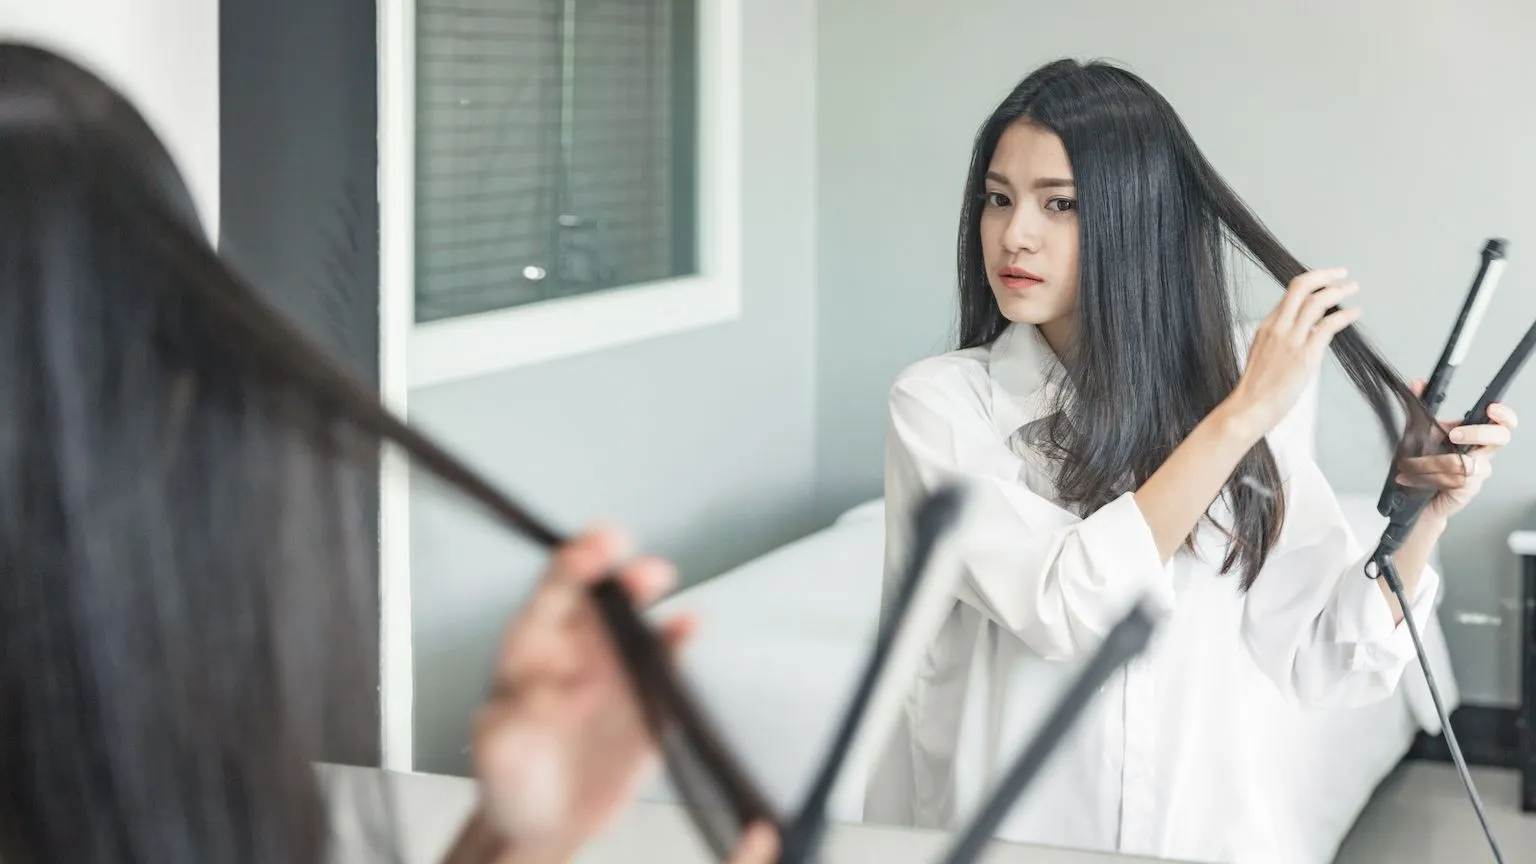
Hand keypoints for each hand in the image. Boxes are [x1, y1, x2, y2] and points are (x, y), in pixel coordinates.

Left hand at [470, 527, 711, 863]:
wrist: (545, 822)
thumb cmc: (511, 779)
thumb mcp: (496, 752)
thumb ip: (512, 720)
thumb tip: (547, 692)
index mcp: (531, 648)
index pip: (550, 595)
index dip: (570, 567)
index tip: (588, 550)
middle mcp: (576, 646)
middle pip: (598, 593)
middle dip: (616, 572)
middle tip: (635, 567)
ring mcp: (615, 667)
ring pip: (635, 616)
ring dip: (647, 591)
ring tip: (660, 576)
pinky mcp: (648, 696)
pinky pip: (667, 660)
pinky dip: (680, 640)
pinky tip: (689, 625)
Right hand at [1224, 268, 1361, 438]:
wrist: (1249, 407)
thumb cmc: (1257, 387)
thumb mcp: (1262, 353)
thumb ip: (1280, 338)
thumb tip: (1303, 330)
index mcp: (1267, 326)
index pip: (1291, 293)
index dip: (1312, 281)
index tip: (1326, 278)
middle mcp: (1278, 328)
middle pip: (1301, 287)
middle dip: (1325, 275)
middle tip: (1341, 273)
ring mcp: (1291, 341)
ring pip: (1316, 302)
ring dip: (1338, 292)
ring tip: (1352, 289)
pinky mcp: (1305, 356)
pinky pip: (1328, 327)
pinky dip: (1345, 316)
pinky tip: (1354, 312)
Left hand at [1396, 380, 1518, 521]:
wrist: (1415, 495)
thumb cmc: (1424, 465)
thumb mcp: (1419, 432)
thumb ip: (1421, 407)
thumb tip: (1419, 383)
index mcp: (1476, 436)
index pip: (1502, 422)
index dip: (1504, 415)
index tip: (1491, 408)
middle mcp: (1481, 453)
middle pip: (1501, 438)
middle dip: (1478, 433)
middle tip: (1453, 435)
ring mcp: (1477, 473)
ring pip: (1469, 462)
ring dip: (1437, 461)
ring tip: (1415, 462)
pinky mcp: (1467, 489)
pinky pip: (1455, 479)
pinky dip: (1432, 476)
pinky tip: (1416, 477)